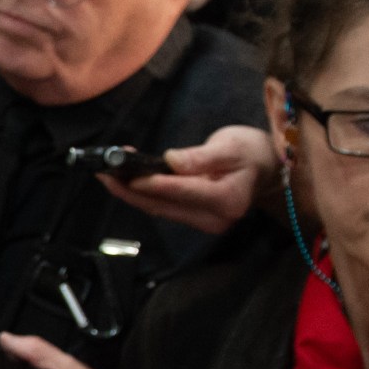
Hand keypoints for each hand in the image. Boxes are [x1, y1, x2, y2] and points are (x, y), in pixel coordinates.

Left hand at [100, 125, 277, 235]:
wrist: (266, 170)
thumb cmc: (251, 152)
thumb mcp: (231, 145)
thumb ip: (201, 157)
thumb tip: (171, 161)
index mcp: (228, 199)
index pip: (184, 191)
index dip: (153, 183)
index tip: (128, 173)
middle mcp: (215, 218)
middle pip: (164, 205)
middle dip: (130, 189)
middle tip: (103, 171)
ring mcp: (205, 223)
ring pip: (159, 209)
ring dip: (130, 192)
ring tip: (106, 174)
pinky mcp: (195, 220)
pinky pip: (163, 208)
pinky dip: (142, 195)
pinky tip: (124, 181)